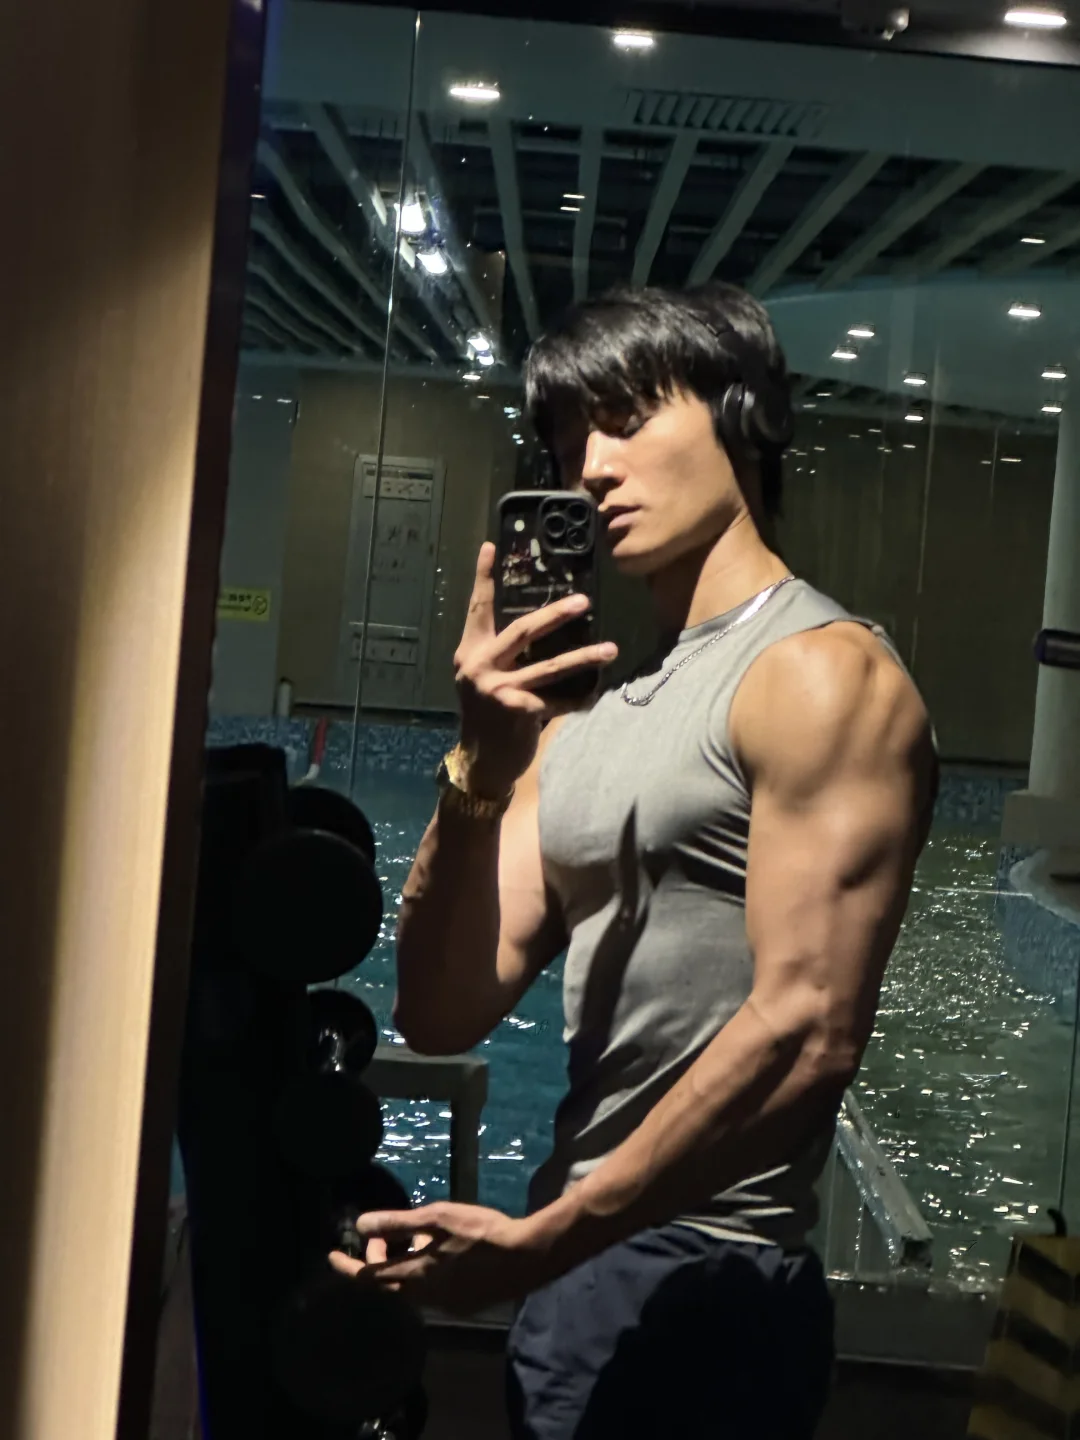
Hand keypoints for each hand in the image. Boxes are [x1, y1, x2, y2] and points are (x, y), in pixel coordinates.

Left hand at [327, 1201, 560, 1315]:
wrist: (524, 1258)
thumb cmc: (480, 1233)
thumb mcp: (436, 1218)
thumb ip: (397, 1223)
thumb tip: (360, 1226)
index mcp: (415, 1276)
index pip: (368, 1278)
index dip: (346, 1267)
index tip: (330, 1256)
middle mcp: (425, 1297)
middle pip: (388, 1284)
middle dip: (376, 1260)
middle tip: (381, 1234)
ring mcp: (445, 1304)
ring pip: (409, 1288)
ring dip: (400, 1266)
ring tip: (410, 1238)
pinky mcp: (462, 1304)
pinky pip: (430, 1290)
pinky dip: (421, 1272)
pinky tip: (437, 1253)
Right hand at [454, 543, 616, 795]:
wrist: (481, 760)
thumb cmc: (486, 713)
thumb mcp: (480, 677)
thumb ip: (497, 652)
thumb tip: (537, 626)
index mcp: (470, 651)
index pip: (478, 608)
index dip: (483, 577)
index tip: (491, 545)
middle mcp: (480, 666)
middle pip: (523, 631)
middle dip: (556, 615)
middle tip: (584, 601)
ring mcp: (499, 689)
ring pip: (550, 667)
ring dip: (585, 657)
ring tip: (611, 649)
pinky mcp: (519, 711)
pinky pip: (558, 700)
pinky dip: (579, 698)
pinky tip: (597, 694)